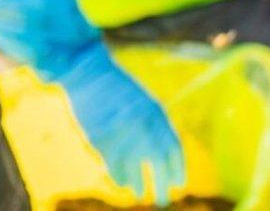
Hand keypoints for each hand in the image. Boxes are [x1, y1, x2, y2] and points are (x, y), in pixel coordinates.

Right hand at [58, 44, 183, 203]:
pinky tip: (124, 185)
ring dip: (139, 185)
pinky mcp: (99, 138)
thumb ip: (153, 125)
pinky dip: (119, 177)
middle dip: (163, 183)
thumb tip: (161, 154)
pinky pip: (112, 164)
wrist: (89, 73)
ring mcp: (120, 131)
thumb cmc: (117, 88)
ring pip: (133, 168)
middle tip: (165, 200)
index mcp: (156, 113)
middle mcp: (141, 124)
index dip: (178, 168)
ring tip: (143, 196)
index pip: (173, 148)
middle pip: (158, 161)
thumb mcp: (143, 103)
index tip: (180, 184)